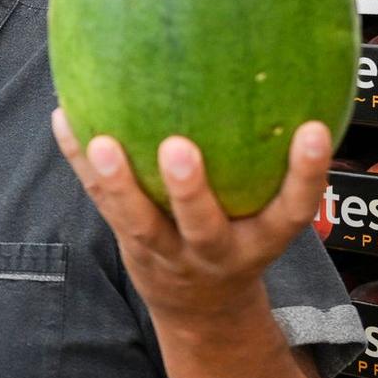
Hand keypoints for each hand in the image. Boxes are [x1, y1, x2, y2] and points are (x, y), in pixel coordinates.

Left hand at [51, 110, 331, 323]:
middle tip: (178, 147)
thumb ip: (275, 164)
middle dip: (190, 191)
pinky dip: (79, 160)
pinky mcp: (128, 240)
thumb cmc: (242, 236)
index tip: (313, 131)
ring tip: (102, 142)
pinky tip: (64, 117)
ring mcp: (167, 249)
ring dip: (118, 183)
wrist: (202, 309)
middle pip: (203, 225)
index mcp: (262, 238)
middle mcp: (215, 249)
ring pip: (138, 222)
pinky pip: (99, 200)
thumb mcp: (270, 215)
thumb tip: (283, 69)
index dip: (307, 173)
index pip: (294, 208)